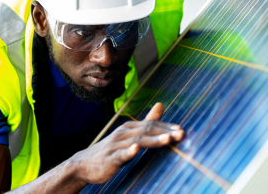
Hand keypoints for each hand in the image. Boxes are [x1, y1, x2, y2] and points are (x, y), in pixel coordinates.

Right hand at [69, 102, 184, 184]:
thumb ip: (147, 121)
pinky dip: (128, 151)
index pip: (152, 124)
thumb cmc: (112, 149)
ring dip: (153, 140)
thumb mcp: (130, 134)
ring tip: (167, 139)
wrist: (84, 163)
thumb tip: (161, 104)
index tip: (182, 130)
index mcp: (130, 128)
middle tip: (181, 134)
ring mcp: (116, 145)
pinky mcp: (110, 158)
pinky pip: (120, 154)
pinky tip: (135, 150)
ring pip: (137, 141)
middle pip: (147, 130)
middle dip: (165, 132)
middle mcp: (124, 133)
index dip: (167, 127)